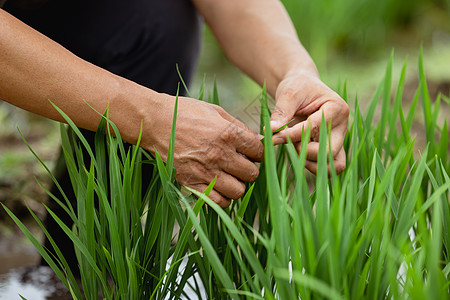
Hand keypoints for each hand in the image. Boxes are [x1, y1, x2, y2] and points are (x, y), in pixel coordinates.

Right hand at [145, 96, 263, 207]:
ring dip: (237, 185)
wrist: (154, 121)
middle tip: (239, 164)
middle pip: (252, 174)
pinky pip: (217, 201)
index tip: (251, 151)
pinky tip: (218, 186)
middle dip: (249, 169)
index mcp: (228, 134)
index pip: (259, 151)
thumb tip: (261, 139)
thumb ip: (240, 127)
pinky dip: (222, 197)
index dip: (258, 152)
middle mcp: (219, 154)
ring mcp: (205, 171)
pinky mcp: (191, 183)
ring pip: (238, 191)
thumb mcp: (216, 112)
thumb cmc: (186, 112)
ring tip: (229, 176)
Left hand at [270, 71, 348, 173]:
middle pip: (329, 151)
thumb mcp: (288, 94)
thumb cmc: (297, 88)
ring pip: (334, 165)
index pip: (315, 128)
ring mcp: (340, 139)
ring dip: (311, 163)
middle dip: (304, 151)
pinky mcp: (334, 148)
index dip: (292, 135)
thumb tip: (270, 132)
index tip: (273, 137)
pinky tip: (298, 156)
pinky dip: (314, 166)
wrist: (303, 88)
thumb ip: (281, 112)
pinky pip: (330, 167)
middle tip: (288, 142)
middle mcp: (343, 126)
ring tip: (294, 149)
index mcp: (336, 108)